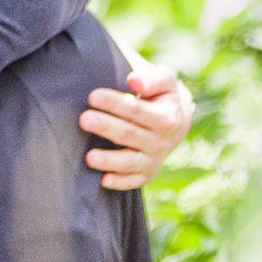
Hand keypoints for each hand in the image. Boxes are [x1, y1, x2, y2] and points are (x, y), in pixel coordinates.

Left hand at [81, 64, 191, 189]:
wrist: (178, 119)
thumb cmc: (163, 94)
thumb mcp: (165, 80)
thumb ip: (152, 78)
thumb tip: (134, 81)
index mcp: (167, 117)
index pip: (136, 110)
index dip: (114, 103)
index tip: (93, 96)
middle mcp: (162, 141)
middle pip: (129, 135)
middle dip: (106, 127)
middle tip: (84, 119)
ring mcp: (154, 159)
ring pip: (130, 162)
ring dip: (109, 160)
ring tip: (89, 157)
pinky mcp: (147, 173)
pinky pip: (134, 181)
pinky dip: (120, 182)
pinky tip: (102, 180)